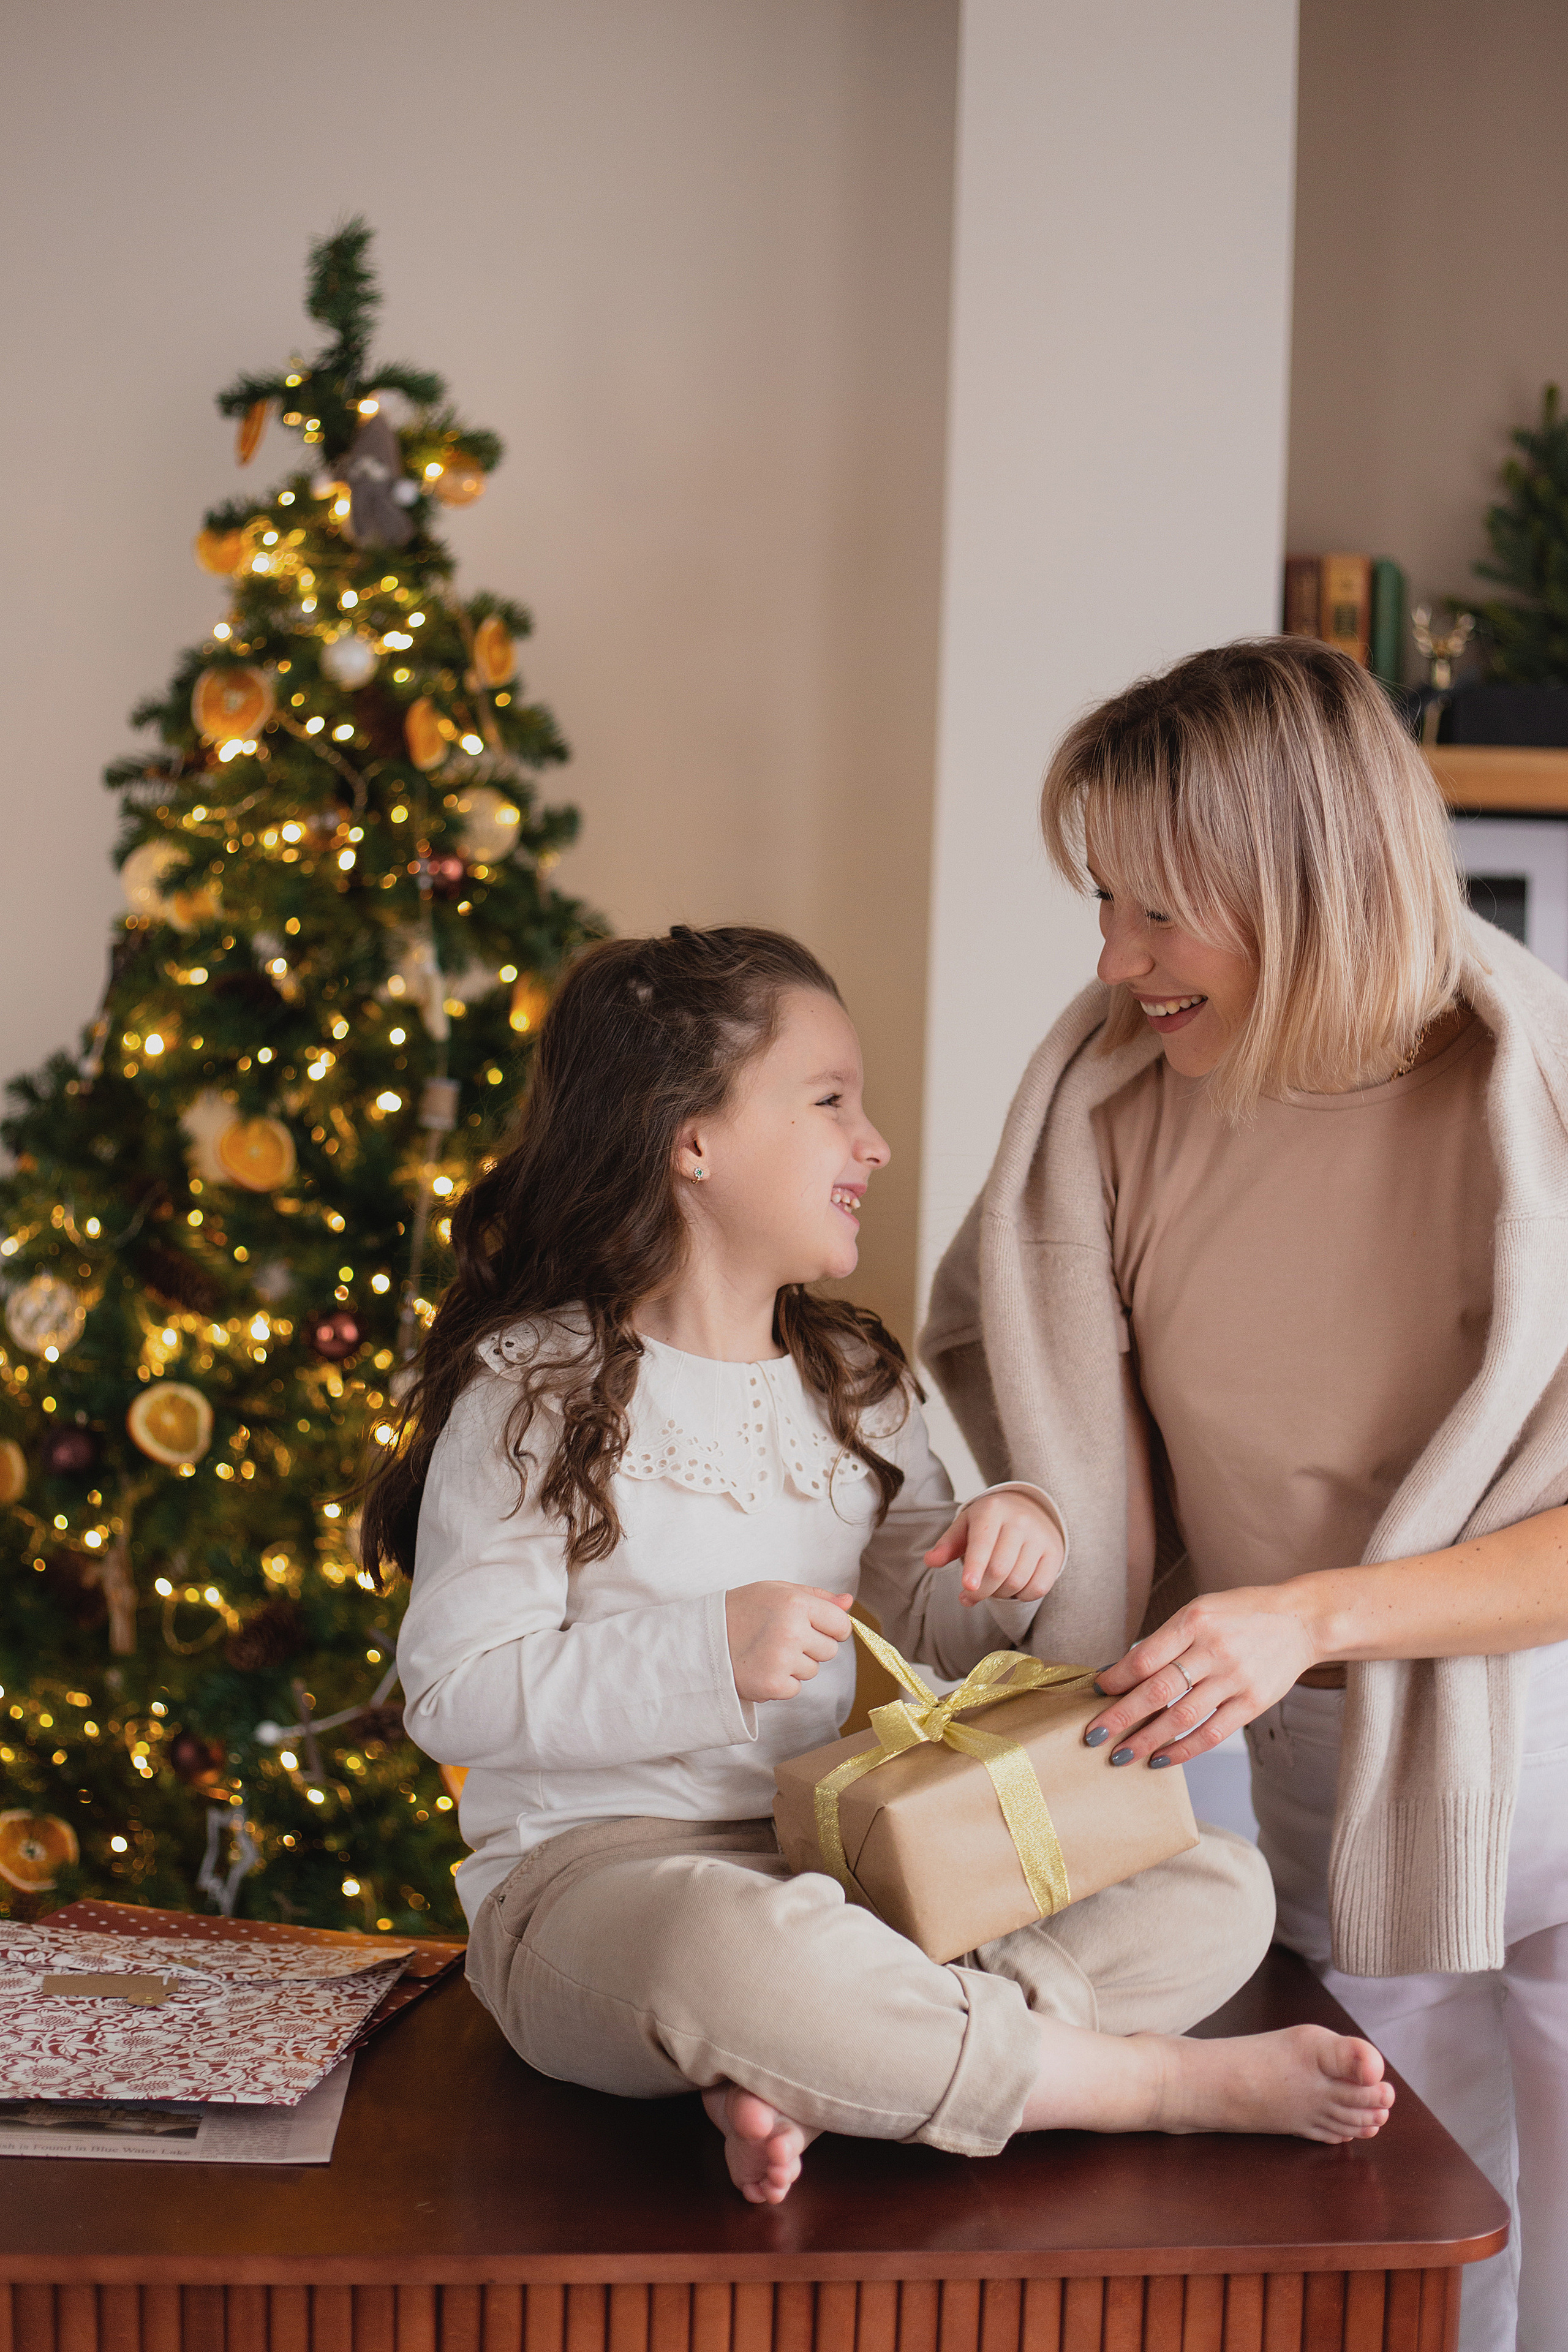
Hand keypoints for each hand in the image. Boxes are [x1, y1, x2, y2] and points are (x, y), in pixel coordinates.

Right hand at [725, 1582, 853, 1702]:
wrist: (702, 1638)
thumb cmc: (742, 1609)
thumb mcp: (777, 1590)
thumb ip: (817, 1597)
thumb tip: (849, 1602)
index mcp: (796, 1604)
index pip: (841, 1626)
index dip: (831, 1628)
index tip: (815, 1628)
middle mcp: (792, 1632)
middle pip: (829, 1651)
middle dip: (812, 1646)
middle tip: (781, 1638)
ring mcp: (782, 1661)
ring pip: (813, 1671)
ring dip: (796, 1665)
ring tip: (767, 1651)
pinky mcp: (772, 1685)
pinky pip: (795, 1689)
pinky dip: (781, 1682)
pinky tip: (761, 1667)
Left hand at [924, 1490, 1065, 1609]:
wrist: (1029, 1508)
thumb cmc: (990, 1522)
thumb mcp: (966, 1525)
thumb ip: (948, 1544)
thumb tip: (930, 1561)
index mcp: (992, 1510)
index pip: (983, 1543)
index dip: (975, 1567)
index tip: (967, 1587)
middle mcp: (1020, 1521)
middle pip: (999, 1569)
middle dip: (981, 1590)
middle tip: (969, 1595)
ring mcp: (1040, 1537)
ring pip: (1018, 1581)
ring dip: (999, 1594)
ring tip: (990, 1588)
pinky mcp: (1054, 1553)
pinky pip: (1038, 1588)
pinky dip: (1022, 1596)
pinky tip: (1012, 1588)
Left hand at [1085, 1584, 1318, 1765]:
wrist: (1301, 1620)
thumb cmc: (1240, 1614)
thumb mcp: (1201, 1611)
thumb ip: (1167, 1640)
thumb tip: (1121, 1671)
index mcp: (1194, 1621)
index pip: (1145, 1657)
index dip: (1117, 1679)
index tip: (1096, 1693)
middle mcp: (1214, 1649)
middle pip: (1158, 1691)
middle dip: (1121, 1716)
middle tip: (1094, 1736)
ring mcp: (1236, 1678)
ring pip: (1182, 1717)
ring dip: (1147, 1740)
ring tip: (1122, 1754)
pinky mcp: (1254, 1702)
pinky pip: (1212, 1733)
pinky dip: (1183, 1750)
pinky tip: (1161, 1759)